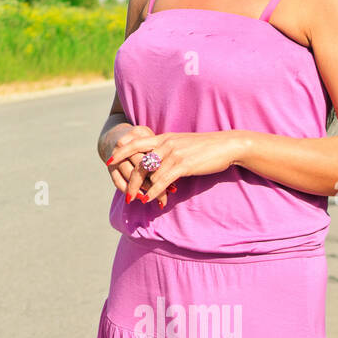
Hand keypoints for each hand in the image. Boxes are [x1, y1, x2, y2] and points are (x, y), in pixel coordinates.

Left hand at [107, 130, 240, 205]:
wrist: (226, 145)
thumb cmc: (205, 147)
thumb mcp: (182, 143)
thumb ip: (167, 150)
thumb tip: (156, 161)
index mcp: (163, 138)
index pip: (135, 142)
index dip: (121, 151)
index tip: (110, 160)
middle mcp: (165, 144)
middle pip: (138, 160)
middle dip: (129, 179)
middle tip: (124, 192)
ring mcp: (173, 154)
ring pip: (149, 173)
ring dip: (140, 188)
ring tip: (135, 199)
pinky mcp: (182, 165)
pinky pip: (162, 180)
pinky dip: (153, 192)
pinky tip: (148, 199)